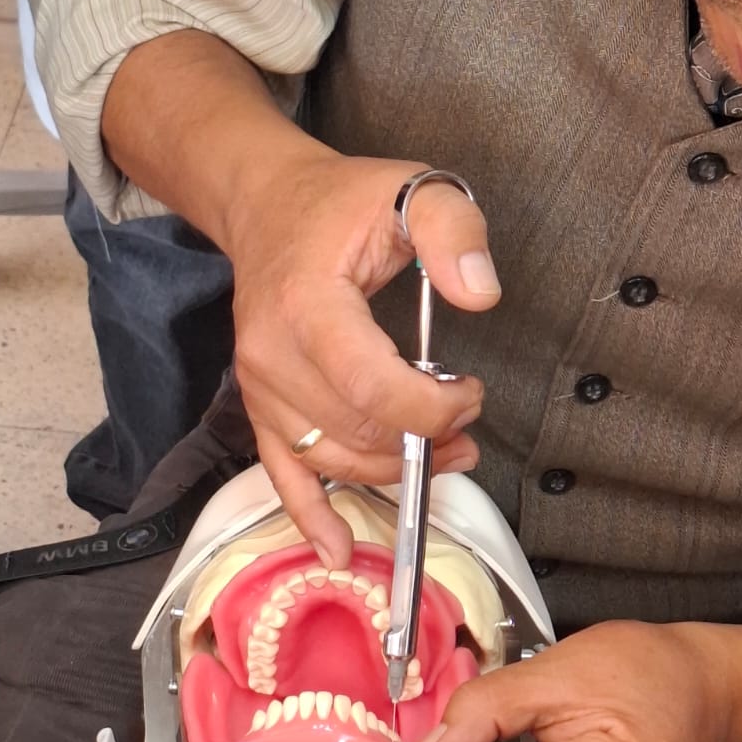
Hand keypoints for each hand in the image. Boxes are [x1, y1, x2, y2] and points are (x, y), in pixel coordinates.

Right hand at [228, 149, 501, 563]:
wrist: (269, 205)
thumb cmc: (344, 202)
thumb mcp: (414, 191)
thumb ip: (455, 232)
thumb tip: (482, 292)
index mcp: (307, 305)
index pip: (373, 387)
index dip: (433, 408)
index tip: (472, 391)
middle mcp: (271, 355)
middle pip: (357, 431)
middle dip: (424, 438)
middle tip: (468, 419)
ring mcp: (260, 388)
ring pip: (331, 459)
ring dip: (392, 471)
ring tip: (445, 452)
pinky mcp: (260, 408)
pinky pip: (281, 475)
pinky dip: (311, 517)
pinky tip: (338, 551)